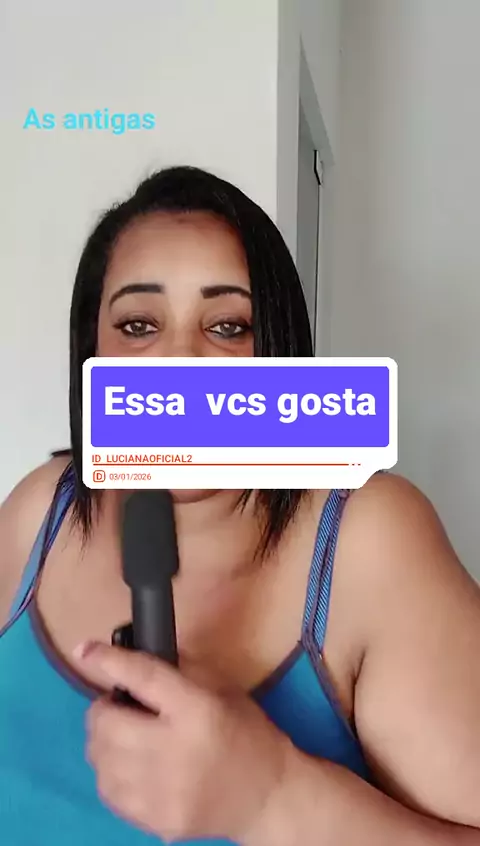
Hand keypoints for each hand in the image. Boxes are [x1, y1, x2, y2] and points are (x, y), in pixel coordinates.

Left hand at [76, 641, 293, 843]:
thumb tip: (135, 655)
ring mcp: (162, 792)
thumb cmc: (247, 733)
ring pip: (101, 759)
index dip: (109, 661)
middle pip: (108, 723)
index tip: (86, 650)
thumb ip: (180, 670)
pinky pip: (108, 792)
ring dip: (104, 741)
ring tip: (124, 737)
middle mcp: (175, 751)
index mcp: (197, 711)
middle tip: (118, 706)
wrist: (268, 797)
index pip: (143, 678)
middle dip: (104, 708)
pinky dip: (110, 772)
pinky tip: (130, 766)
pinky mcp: (155, 821)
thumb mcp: (223, 688)